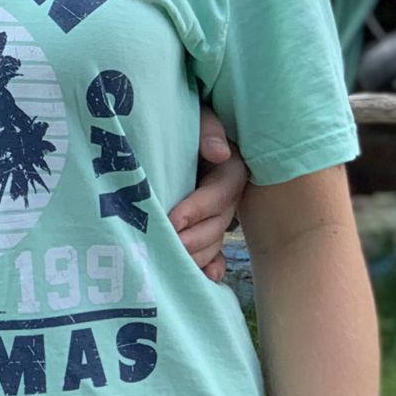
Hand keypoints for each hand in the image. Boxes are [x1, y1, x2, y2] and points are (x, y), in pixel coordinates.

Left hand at [168, 105, 247, 283]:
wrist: (174, 132)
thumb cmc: (185, 122)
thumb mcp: (198, 117)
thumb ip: (208, 129)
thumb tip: (219, 153)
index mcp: (230, 171)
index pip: (219, 194)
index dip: (197, 210)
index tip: (172, 220)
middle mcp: (228, 198)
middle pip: (217, 225)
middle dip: (192, 239)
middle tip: (165, 247)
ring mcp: (218, 216)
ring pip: (213, 242)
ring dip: (195, 256)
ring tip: (171, 263)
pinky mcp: (206, 228)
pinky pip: (214, 254)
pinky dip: (209, 268)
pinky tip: (203, 278)